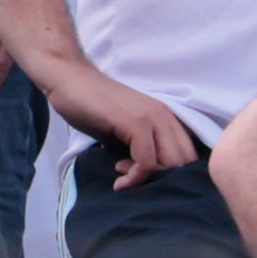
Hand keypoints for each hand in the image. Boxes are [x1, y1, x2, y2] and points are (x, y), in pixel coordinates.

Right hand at [38, 54, 201, 189]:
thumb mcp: (123, 131)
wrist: (69, 79)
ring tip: (122, 175)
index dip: (169, 173)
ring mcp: (152, 118)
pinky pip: (146, 161)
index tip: (140, 174)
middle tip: (131, 176)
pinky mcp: (135, 123)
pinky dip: (134, 177)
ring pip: (170, 164)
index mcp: (166, 117)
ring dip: (148, 179)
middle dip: (161, 178)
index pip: (187, 155)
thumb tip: (146, 174)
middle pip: (184, 162)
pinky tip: (118, 178)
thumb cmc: (90, 105)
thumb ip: (139, 148)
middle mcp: (166, 116)